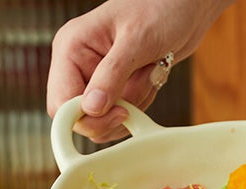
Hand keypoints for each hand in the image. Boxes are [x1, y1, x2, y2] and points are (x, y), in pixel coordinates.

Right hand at [47, 0, 231, 142]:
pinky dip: (141, 107)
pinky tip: (150, 81)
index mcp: (71, 49)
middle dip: (112, 116)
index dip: (86, 118)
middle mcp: (79, 67)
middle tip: (135, 100)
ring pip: (104, 121)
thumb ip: (112, 76)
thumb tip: (91, 109)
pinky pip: (122, 116)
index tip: (119, 113)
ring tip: (148, 76)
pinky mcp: (117, 89)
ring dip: (132, 108)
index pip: (60, 103)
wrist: (185, 8)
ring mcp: (98, 80)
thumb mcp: (136, 41)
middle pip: (80, 119)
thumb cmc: (160, 9)